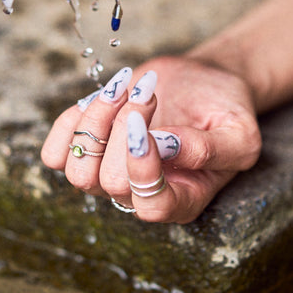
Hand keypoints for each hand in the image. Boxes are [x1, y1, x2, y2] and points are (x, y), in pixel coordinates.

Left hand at [41, 56, 261, 223]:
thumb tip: (162, 147)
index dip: (142, 167)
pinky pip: (55, 156)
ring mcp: (108, 178)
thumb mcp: (237, 132)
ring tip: (124, 89)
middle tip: (147, 92)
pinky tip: (101, 101)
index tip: (146, 122)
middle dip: (123, 127)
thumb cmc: (223, 110)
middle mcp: (140, 196)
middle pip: (109, 182)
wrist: (199, 87)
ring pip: (77, 171)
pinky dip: (70, 124)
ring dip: (97, 120)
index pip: (151, 205)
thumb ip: (209, 150)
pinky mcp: (87, 156)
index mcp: (182, 200)